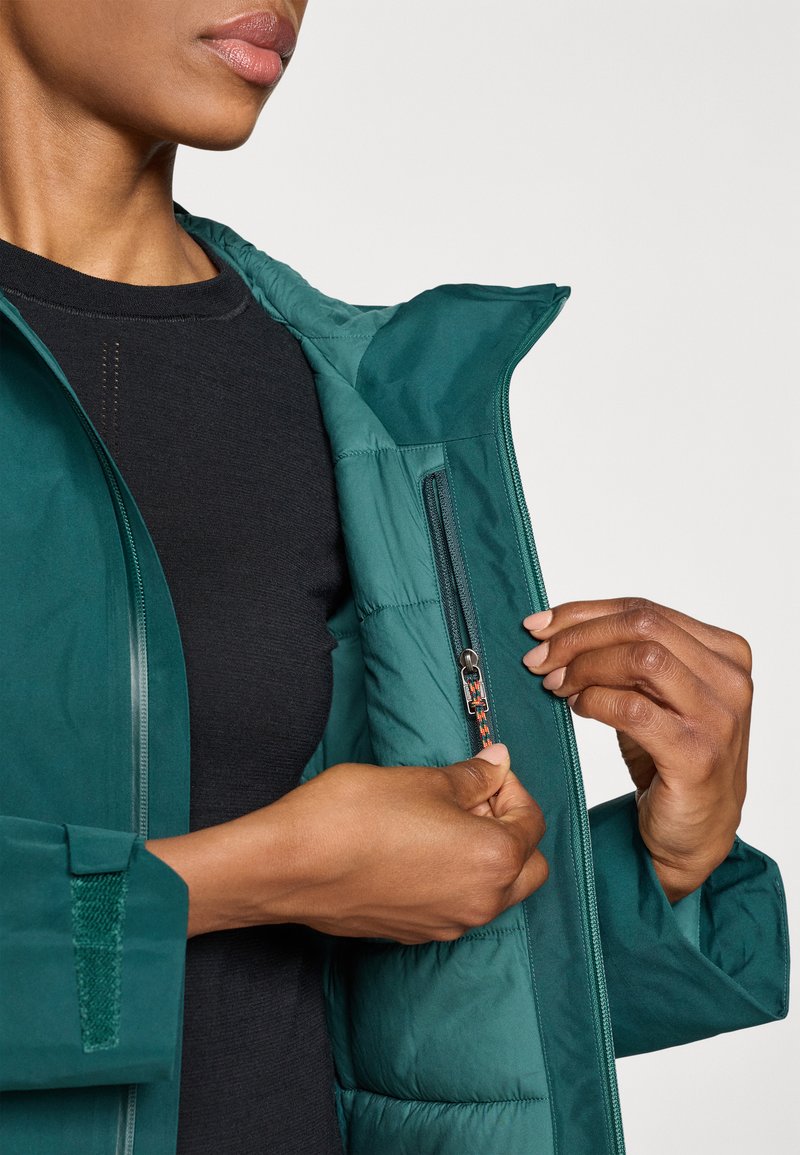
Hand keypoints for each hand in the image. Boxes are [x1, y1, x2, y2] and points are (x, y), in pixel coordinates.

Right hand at [145, 742, 548, 942]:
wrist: (290, 865)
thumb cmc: (353, 819)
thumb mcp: (422, 780)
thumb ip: (471, 776)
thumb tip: (496, 764)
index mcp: (493, 860)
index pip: (531, 822)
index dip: (511, 789)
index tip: (486, 771)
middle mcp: (480, 902)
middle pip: (526, 868)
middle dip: (510, 829)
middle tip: (474, 796)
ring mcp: (447, 924)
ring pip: (493, 891)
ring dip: (483, 855)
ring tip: (442, 818)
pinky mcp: (415, 933)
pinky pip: (456, 905)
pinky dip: (455, 877)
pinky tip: (418, 846)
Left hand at [521, 596, 751, 901]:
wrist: (694, 833)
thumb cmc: (669, 759)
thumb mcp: (652, 696)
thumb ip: (622, 657)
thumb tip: (552, 627)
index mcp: (725, 652)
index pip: (646, 611)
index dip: (585, 612)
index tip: (540, 624)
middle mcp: (730, 679)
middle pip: (642, 627)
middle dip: (578, 636)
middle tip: (537, 657)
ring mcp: (718, 717)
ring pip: (642, 659)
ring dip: (585, 667)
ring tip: (554, 684)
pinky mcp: (697, 754)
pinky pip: (634, 709)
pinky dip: (595, 701)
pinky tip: (577, 707)